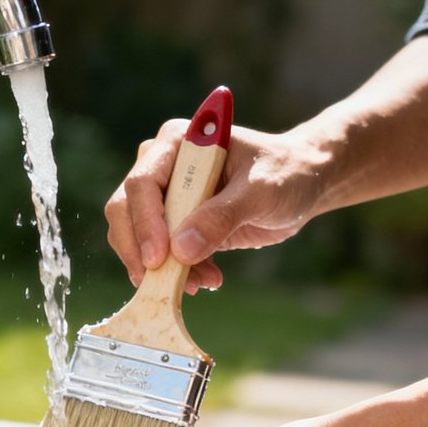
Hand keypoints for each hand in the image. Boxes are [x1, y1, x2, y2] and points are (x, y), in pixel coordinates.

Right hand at [104, 118, 332, 292]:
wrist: (301, 183)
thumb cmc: (285, 174)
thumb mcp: (260, 192)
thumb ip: (222, 217)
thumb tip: (180, 249)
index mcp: (177, 142)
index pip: (142, 183)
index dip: (144, 223)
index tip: (159, 258)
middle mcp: (162, 165)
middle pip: (126, 210)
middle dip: (141, 251)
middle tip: (165, 283)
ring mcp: (166, 195)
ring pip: (135, 236)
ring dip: (159, 268)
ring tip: (201, 284)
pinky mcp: (175, 222)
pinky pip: (158, 252)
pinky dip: (175, 273)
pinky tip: (208, 279)